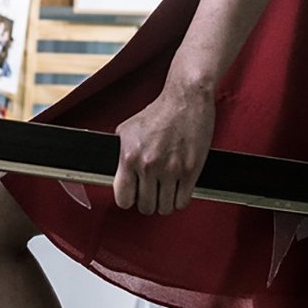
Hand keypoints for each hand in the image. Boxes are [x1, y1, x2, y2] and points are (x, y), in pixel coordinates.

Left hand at [113, 83, 214, 213]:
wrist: (186, 99)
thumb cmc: (159, 112)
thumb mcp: (127, 131)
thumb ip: (120, 156)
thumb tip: (117, 176)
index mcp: (130, 157)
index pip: (123, 199)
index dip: (128, 200)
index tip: (133, 196)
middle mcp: (149, 165)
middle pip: (145, 206)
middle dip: (148, 201)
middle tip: (152, 192)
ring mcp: (171, 170)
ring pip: (165, 208)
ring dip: (165, 203)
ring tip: (165, 192)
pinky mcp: (190, 170)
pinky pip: (182, 202)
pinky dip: (180, 201)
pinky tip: (178, 191)